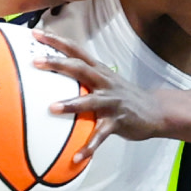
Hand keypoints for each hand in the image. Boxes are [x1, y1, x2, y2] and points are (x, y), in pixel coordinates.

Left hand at [32, 31, 164, 161]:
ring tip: (52, 108)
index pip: (76, 50)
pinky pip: (100, 135)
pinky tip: (76, 158)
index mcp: (98, 70)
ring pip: (89, 101)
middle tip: (35, 62)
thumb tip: (52, 75)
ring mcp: (111, 101)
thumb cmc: (121, 96)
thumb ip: (82, 76)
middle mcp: (104, 81)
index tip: (35, 32)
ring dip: (70, 105)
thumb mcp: (103, 80)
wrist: (154, 110)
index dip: (56, 40)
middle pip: (79, 68)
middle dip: (58, 63)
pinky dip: (89, 147)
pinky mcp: (117, 121)